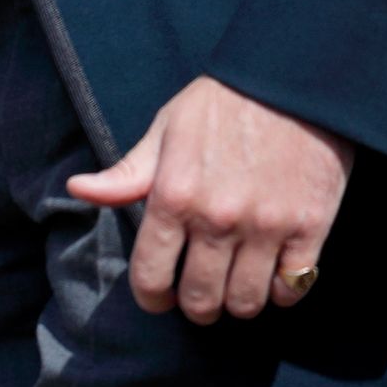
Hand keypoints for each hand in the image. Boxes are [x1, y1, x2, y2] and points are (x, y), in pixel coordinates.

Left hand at [67, 75, 351, 324]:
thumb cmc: (221, 104)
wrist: (289, 81)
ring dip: (237, 300)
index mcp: (174, 194)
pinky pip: (292, 288)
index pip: (150, 276)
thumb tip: (77, 189)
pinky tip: (273, 270)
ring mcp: (265, 227)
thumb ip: (126, 173)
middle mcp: (217, 218)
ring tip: (235, 281)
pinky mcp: (309, 229)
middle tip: (199, 291)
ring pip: (246, 303)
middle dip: (195, 305)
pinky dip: (281, 289)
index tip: (159, 296)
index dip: (151, 297)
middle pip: (201, 300)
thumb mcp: (166, 130)